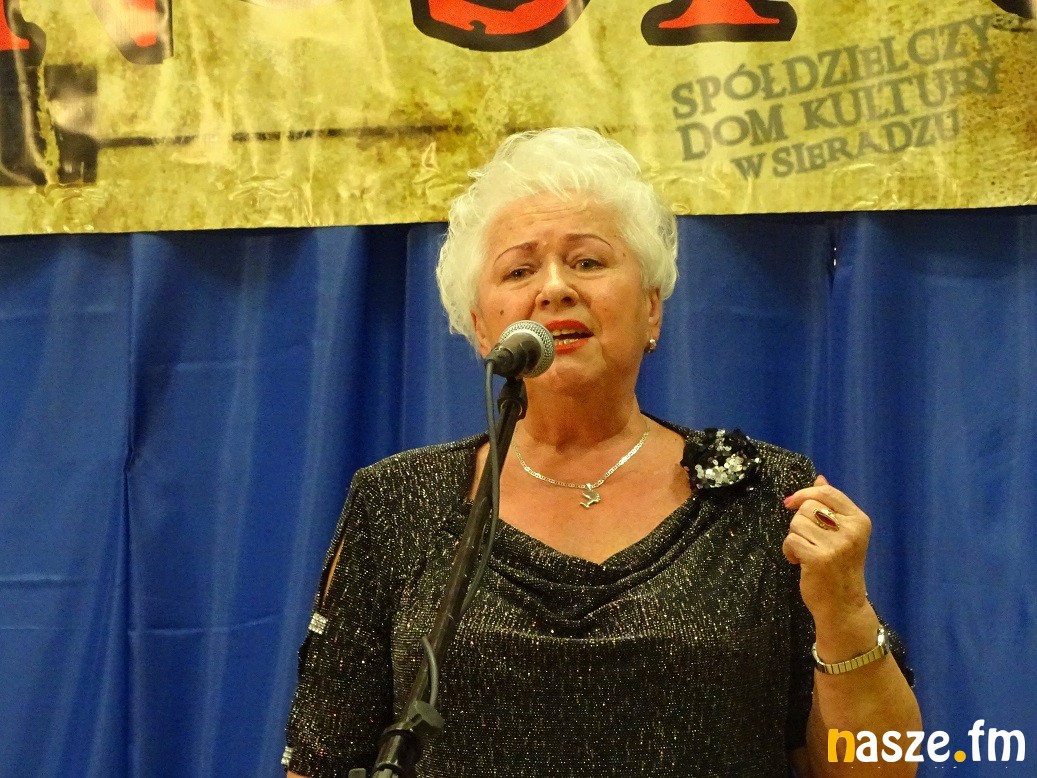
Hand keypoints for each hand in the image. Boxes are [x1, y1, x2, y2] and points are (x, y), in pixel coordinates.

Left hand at [782, 475, 871, 631]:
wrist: (843, 605)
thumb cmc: (840, 567)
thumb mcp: (842, 534)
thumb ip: (831, 506)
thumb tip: (819, 478)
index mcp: (859, 520)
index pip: (828, 493)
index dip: (805, 493)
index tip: (792, 502)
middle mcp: (851, 530)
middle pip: (807, 507)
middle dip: (799, 523)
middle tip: (809, 541)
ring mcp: (836, 545)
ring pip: (796, 523)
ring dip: (794, 538)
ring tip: (806, 553)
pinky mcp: (819, 558)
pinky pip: (791, 540)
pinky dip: (789, 551)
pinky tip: (800, 563)